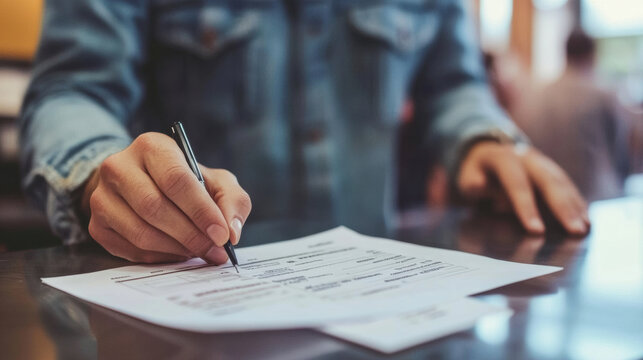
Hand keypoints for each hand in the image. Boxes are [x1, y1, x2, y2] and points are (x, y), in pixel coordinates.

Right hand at [82, 133, 251, 262]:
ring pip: (140, 232)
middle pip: (155, 207)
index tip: (222, 235)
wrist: (145, 185)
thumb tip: (231, 232)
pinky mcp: (97, 225)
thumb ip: (232, 200)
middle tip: (214, 250)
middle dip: (190, 234)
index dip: (201, 211)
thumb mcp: (216, 181)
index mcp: (151, 146)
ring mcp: (101, 197)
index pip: (176, 180)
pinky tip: (177, 252)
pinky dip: (160, 257)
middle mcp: (118, 167)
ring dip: (176, 248)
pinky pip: (130, 250)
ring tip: (199, 252)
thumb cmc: (188, 183)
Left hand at [457, 141, 589, 234]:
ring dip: (575, 206)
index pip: (517, 184)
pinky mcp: (552, 171)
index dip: (526, 207)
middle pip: (548, 181)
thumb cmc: (477, 172)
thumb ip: (472, 183)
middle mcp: (527, 157)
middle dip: (562, 207)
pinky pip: (568, 186)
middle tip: (575, 231)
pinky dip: (578, 203)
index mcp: (504, 158)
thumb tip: (479, 186)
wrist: (490, 150)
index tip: (536, 231)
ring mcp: (543, 162)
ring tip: (584, 229)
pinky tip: (586, 220)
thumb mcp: (467, 176)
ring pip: (562, 183)